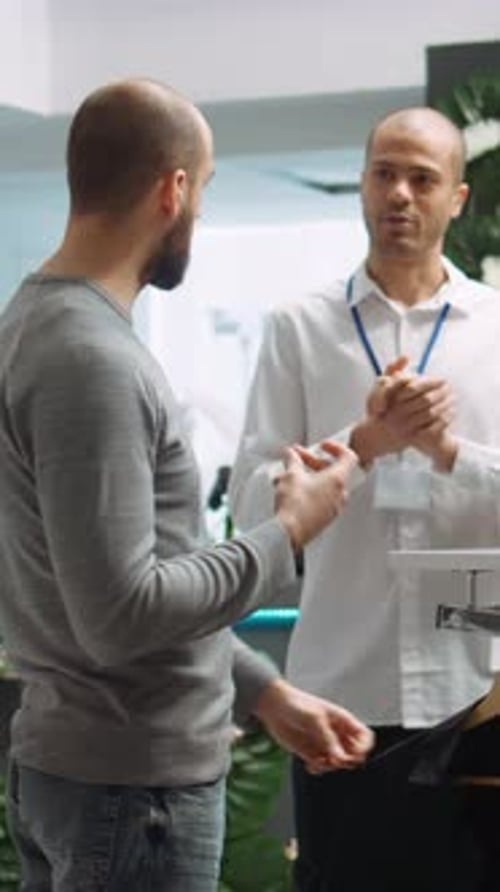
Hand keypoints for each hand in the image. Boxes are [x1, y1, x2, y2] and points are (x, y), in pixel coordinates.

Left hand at [253, 678, 373, 773]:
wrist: (274, 707)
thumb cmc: (296, 704)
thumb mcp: (314, 718)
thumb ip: (327, 738)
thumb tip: (339, 757)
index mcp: (342, 721)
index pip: (365, 737)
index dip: (363, 747)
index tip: (352, 753)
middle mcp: (336, 734)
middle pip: (355, 754)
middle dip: (347, 761)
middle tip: (334, 759)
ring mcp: (325, 744)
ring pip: (339, 763)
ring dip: (330, 766)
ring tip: (318, 761)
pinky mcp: (312, 752)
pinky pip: (323, 767)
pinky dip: (319, 769)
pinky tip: (309, 763)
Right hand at [274, 442, 357, 549]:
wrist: (288, 534)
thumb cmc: (295, 506)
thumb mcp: (291, 475)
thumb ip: (293, 460)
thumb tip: (291, 455)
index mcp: (337, 480)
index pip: (348, 457)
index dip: (336, 448)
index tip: (323, 446)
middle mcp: (340, 495)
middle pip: (331, 471)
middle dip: (311, 462)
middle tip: (296, 458)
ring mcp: (333, 509)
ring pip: (322, 487)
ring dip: (306, 478)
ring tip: (286, 477)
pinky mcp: (323, 520)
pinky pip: (319, 500)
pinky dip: (307, 492)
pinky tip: (288, 491)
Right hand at [351, 357, 455, 467]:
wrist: (373, 437)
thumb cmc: (381, 410)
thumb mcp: (381, 388)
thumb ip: (392, 371)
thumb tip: (406, 355)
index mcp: (390, 399)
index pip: (416, 387)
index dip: (431, 382)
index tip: (442, 379)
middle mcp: (396, 412)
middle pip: (426, 400)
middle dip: (441, 393)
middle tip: (451, 388)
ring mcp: (403, 426)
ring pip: (430, 413)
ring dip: (444, 405)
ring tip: (453, 398)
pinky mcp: (409, 437)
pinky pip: (431, 428)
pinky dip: (443, 420)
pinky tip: (450, 413)